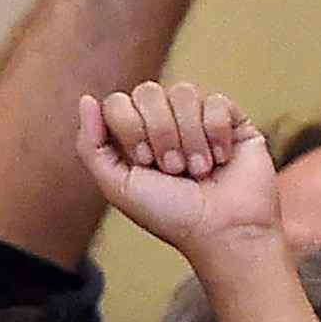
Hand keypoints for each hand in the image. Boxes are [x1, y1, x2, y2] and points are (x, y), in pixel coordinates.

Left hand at [78, 82, 276, 256]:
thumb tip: (87, 99)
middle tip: (174, 168)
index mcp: (136, 135)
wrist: (223, 230)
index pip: (118, 101)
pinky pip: (217, 101)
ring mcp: (200, 118)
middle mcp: (166, 122)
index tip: (145, 161)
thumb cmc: (173, 216)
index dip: (129, 127)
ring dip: (190, 137)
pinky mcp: (234, 120)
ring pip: (184, 92)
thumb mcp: (118, 187)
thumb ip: (91, 146)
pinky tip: (221, 158)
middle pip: (149, 91)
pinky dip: (217, 133)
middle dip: (160, 133)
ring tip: (199, 168)